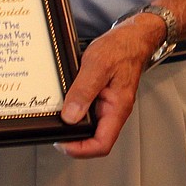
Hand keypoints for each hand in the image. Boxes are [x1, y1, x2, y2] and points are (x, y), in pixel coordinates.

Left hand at [56, 14, 163, 157]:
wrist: (132, 36)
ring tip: (55, 117)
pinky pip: (88, 108)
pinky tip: (64, 101)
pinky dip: (75, 108)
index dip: (81, 149)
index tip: (62, 143)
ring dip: (73, 123)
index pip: (102, 144)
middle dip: (73, 138)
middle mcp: (113, 110)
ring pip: (90, 124)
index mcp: (117, 109)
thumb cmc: (120, 48)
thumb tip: (70, 116)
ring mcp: (108, 104)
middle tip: (54, 130)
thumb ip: (84, 91)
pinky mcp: (102, 95)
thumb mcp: (97, 66)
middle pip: (94, 138)